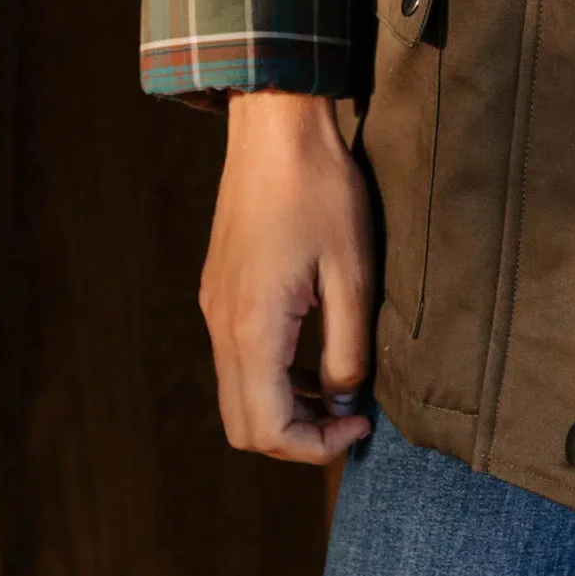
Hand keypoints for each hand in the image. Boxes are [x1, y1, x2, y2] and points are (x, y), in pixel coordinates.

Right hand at [199, 92, 375, 463]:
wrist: (275, 128)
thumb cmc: (321, 192)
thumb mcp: (354, 274)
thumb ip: (349, 348)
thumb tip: (344, 403)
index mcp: (253, 328)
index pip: (268, 430)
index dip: (316, 447)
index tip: (361, 425)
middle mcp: (221, 326)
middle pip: (242, 426)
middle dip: (296, 438)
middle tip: (349, 419)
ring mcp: (214, 308)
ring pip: (236, 394)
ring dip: (284, 409)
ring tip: (338, 391)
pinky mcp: (219, 291)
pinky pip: (236, 359)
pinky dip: (272, 377)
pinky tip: (313, 355)